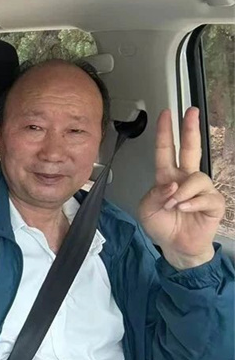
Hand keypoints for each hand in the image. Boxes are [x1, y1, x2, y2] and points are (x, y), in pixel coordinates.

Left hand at [138, 108, 224, 268]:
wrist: (175, 246)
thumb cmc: (162, 225)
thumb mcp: (147, 209)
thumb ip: (154, 194)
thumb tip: (171, 185)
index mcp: (167, 176)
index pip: (166, 150)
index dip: (165, 132)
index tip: (166, 115)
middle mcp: (185, 178)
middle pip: (190, 149)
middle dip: (190, 129)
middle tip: (191, 112)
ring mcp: (201, 190)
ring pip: (196, 177)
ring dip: (182, 192)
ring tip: (174, 205)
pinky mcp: (213, 203)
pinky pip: (205, 197)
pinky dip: (191, 203)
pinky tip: (184, 209)